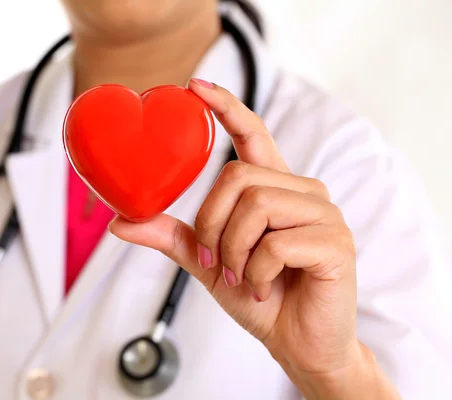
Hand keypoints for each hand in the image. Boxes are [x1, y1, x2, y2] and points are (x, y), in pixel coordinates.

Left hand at [108, 79, 398, 398]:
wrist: (298, 342)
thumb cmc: (259, 297)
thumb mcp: (209, 263)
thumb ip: (173, 237)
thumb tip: (120, 223)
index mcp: (274, 188)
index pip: (253, 134)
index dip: (226, 107)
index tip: (195, 87)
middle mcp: (302, 191)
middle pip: (237, 177)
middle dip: (212, 225)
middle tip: (217, 262)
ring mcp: (324, 214)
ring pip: (256, 207)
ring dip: (234, 251)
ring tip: (242, 277)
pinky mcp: (336, 242)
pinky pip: (276, 243)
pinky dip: (256, 273)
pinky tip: (263, 288)